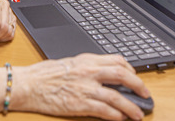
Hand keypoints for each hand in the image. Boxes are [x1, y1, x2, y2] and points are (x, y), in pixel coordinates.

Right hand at [14, 54, 149, 120]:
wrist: (29, 84)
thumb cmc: (45, 74)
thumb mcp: (68, 63)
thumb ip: (86, 67)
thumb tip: (101, 73)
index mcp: (85, 60)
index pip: (115, 59)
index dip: (130, 68)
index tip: (134, 75)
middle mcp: (88, 71)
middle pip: (121, 74)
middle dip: (137, 84)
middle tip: (145, 93)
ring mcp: (85, 88)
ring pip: (116, 96)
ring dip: (131, 106)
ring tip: (138, 114)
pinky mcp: (80, 104)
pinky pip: (104, 110)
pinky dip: (116, 116)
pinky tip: (121, 119)